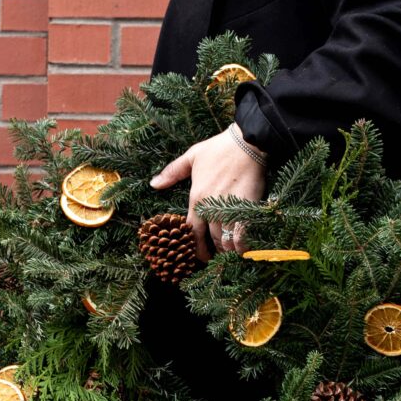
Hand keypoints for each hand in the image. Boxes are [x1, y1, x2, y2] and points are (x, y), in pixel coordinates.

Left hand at [148, 125, 267, 259]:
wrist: (247, 144)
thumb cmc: (220, 149)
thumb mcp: (192, 156)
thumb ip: (173, 172)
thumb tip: (153, 184)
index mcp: (196, 199)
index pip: (190, 233)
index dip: (195, 248)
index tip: (200, 255)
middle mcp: (209, 209)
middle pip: (211, 240)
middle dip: (215, 252)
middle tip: (219, 257)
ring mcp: (227, 211)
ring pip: (226, 242)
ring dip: (229, 251)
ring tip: (233, 254)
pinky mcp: (245, 210)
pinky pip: (242, 237)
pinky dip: (242, 247)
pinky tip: (244, 250)